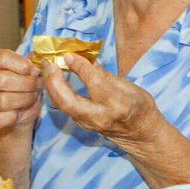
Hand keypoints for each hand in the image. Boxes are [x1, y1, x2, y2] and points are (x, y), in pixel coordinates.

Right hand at [0, 49, 42, 129]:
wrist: (22, 110)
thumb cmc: (26, 86)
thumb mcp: (31, 70)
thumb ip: (34, 62)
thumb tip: (40, 58)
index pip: (2, 58)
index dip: (22, 65)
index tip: (34, 71)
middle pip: (2, 80)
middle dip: (26, 84)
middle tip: (37, 86)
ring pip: (2, 100)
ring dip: (24, 99)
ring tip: (31, 97)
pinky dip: (13, 116)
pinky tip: (19, 111)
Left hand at [41, 54, 161, 148]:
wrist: (141, 134)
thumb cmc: (139, 106)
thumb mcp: (128, 85)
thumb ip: (103, 74)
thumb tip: (84, 58)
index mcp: (118, 103)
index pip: (94, 82)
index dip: (79, 67)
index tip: (69, 54)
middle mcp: (101, 117)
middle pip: (68, 101)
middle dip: (54, 81)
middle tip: (49, 62)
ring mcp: (89, 124)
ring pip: (62, 106)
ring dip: (51, 85)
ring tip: (48, 67)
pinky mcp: (82, 125)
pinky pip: (64, 108)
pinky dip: (56, 92)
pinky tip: (53, 78)